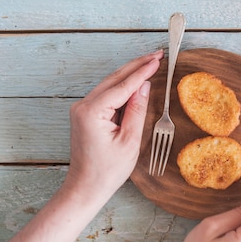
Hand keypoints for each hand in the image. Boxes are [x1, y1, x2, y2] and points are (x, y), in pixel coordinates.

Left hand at [64, 50, 162, 200]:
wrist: (86, 186)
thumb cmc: (108, 170)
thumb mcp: (130, 141)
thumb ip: (137, 110)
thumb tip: (144, 86)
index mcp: (92, 111)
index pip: (123, 85)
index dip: (142, 72)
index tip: (158, 60)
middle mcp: (83, 105)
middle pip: (114, 78)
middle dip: (137, 65)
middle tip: (157, 55)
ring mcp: (82, 108)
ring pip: (110, 84)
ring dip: (130, 73)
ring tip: (150, 63)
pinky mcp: (85, 113)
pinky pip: (107, 94)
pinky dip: (122, 86)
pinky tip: (136, 80)